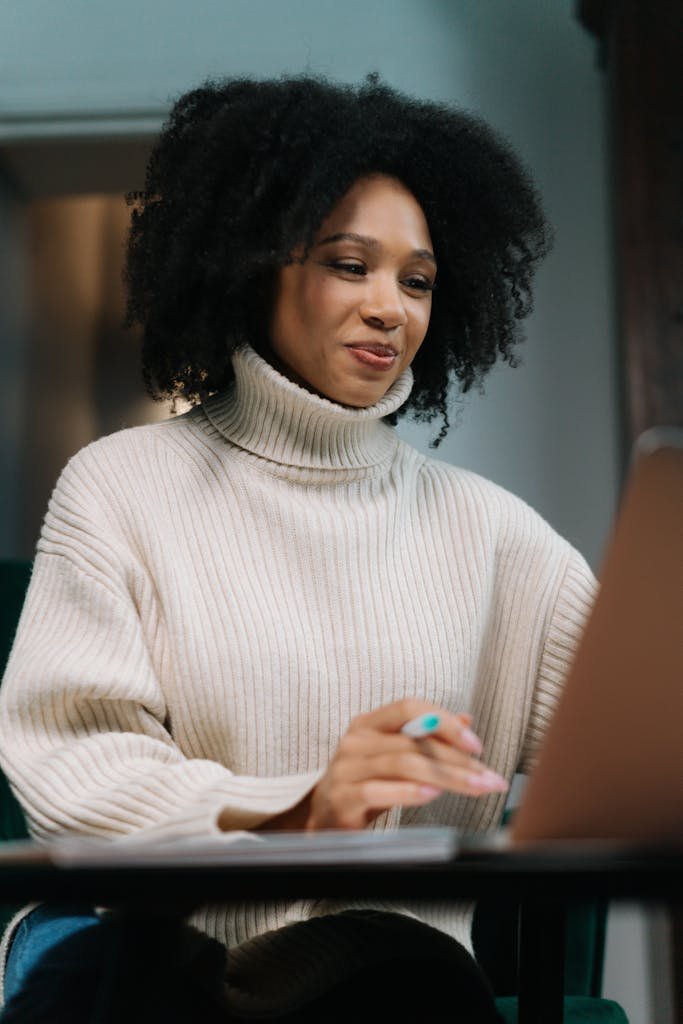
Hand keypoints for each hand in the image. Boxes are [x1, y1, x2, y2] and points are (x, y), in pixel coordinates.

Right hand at [265, 698, 507, 831]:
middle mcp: (356, 740)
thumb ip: (427, 738)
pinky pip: (378, 790)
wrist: (325, 820)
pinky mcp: (342, 797)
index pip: (410, 708)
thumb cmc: (366, 785)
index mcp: (369, 724)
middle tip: (489, 777)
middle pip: (413, 741)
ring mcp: (346, 768)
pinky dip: (408, 792)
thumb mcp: (396, 758)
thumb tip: (467, 720)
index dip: (445, 722)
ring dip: (445, 777)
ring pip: (403, 764)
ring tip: (473, 788)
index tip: (476, 745)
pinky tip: (432, 795)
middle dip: (458, 759)